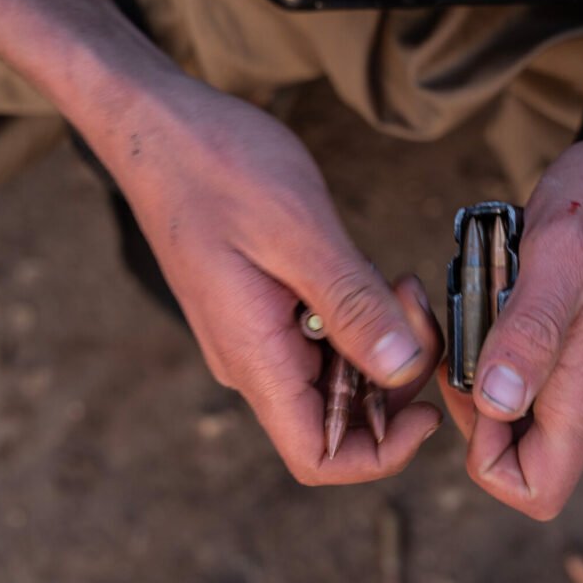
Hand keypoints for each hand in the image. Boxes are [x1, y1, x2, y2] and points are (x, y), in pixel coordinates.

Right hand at [105, 78, 442, 484]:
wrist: (156, 124)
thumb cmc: (214, 165)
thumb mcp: (298, 233)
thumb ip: (353, 307)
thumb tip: (403, 371)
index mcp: (255, 359)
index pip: (319, 458)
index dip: (382, 454)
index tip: (426, 407)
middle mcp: (256, 363)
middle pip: (344, 420)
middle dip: (398, 379)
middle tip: (412, 305)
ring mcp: (261, 340)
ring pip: (344, 379)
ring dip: (386, 343)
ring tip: (395, 282)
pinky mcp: (270, 313)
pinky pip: (331, 342)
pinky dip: (364, 318)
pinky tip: (371, 275)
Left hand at [440, 128, 582, 519]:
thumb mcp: (558, 254)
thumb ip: (530, 335)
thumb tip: (498, 405)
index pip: (533, 489)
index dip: (484, 457)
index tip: (467, 386)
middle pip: (525, 456)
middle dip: (480, 408)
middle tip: (465, 334)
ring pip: (533, 419)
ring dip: (497, 375)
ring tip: (492, 309)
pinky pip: (552, 387)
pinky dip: (520, 357)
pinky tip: (517, 307)